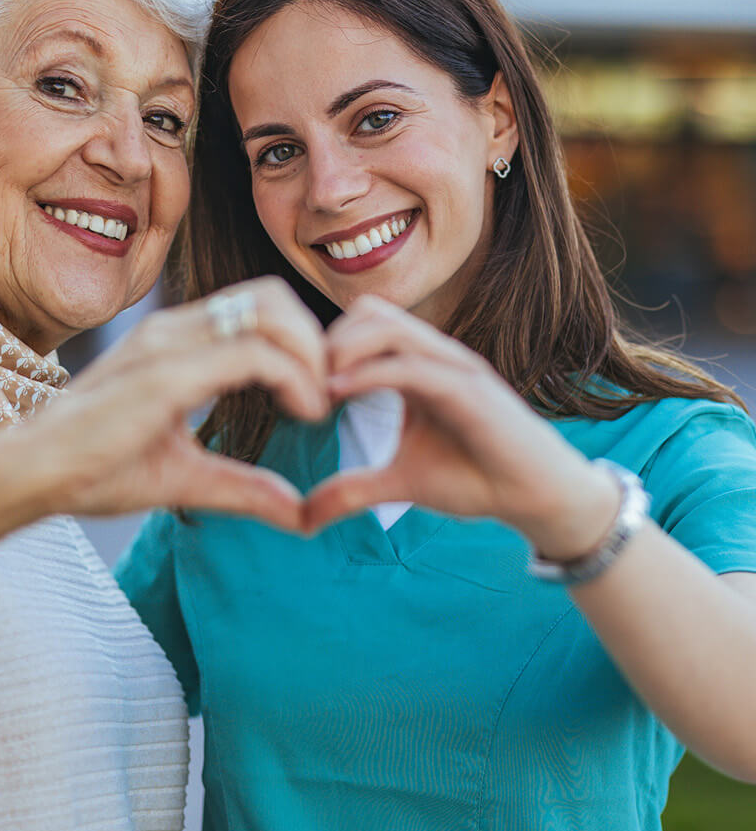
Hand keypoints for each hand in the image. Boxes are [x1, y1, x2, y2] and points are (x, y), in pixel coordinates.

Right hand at [0, 278, 328, 531]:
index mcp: (175, 343)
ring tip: (317, 405)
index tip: (316, 397)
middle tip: (326, 394)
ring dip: (311, 354)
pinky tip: (304, 413)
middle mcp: (173, 330)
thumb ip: (243, 487)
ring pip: (269, 312)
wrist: (31, 475)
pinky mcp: (166, 373)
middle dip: (314, 339)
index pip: (257, 309)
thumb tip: (300, 513)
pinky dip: (293, 377)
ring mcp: (169, 344)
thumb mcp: (185, 476)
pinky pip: (252, 353)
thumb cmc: (93, 470)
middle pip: (271, 296)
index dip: (301, 343)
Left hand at [304, 295, 619, 555]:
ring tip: (315, 388)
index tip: (294, 385)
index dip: (322, 347)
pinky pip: (410, 365)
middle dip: (325, 340)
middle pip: (368, 312)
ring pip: (387, 326)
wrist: (535, 496)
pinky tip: (336, 395)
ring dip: (341, 349)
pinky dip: (368, 374)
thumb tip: (304, 518)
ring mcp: (453, 367)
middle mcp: (434, 356)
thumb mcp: (399, 483)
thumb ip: (352, 490)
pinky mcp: (468, 389)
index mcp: (416, 366)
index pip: (362, 325)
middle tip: (299, 384)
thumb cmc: (474, 479)